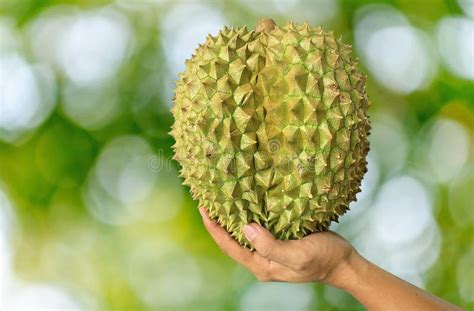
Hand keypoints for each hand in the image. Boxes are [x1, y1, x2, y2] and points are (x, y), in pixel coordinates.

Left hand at [199, 207, 355, 285]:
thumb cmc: (323, 259)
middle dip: (219, 222)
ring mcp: (269, 251)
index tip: (203, 209)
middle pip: (232, 241)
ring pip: (244, 234)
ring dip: (232, 218)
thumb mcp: (298, 255)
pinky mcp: (278, 241)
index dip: (214, 229)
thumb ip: (270, 246)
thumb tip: (245, 228)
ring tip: (222, 199)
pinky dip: (249, 216)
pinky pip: (258, 229)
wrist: (343, 263)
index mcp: (262, 265)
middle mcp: (262, 260)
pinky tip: (246, 203)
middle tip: (208, 200)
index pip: (230, 246)